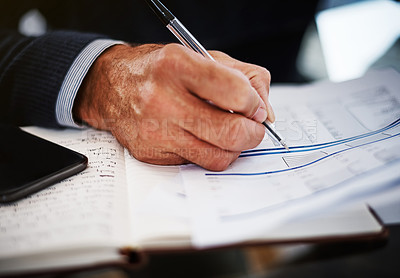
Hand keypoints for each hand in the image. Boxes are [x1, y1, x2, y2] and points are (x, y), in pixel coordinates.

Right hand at [73, 43, 272, 170]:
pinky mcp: (150, 154)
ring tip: (228, 133)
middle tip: (251, 127)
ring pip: (217, 157)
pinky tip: (200, 137)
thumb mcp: (201, 56)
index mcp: (177, 66)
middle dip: (253, 134)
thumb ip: (244, 76)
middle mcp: (162, 100)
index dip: (254, 103)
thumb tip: (266, 112)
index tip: (254, 106)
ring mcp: (155, 132)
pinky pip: (195, 163)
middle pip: (230, 132)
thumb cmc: (160, 69)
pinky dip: (207, 152)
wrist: (111, 87)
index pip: (236, 92)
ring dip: (234, 148)